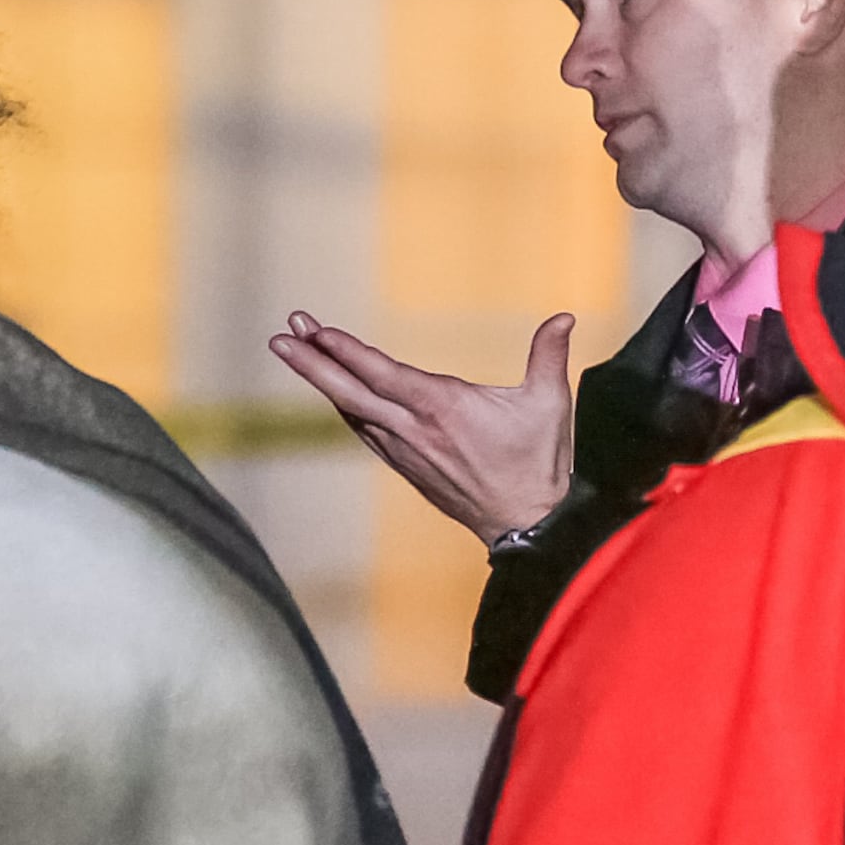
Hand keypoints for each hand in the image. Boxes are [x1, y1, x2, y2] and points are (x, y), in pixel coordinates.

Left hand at [268, 311, 574, 542]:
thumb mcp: (549, 404)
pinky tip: (333, 394)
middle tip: (280, 336)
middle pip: (350, 393)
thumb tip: (564, 316)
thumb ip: (549, 355)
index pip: (382, 374)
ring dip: (322, 381)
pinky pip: (365, 432)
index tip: (313, 330)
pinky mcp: (408, 468)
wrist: (528, 527)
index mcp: (443, 408)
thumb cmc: (540, 463)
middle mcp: (414, 430)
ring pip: (352, 413)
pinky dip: (344, 409)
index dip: (345, 351)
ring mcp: (406, 452)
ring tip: (295, 351)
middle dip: (312, 362)